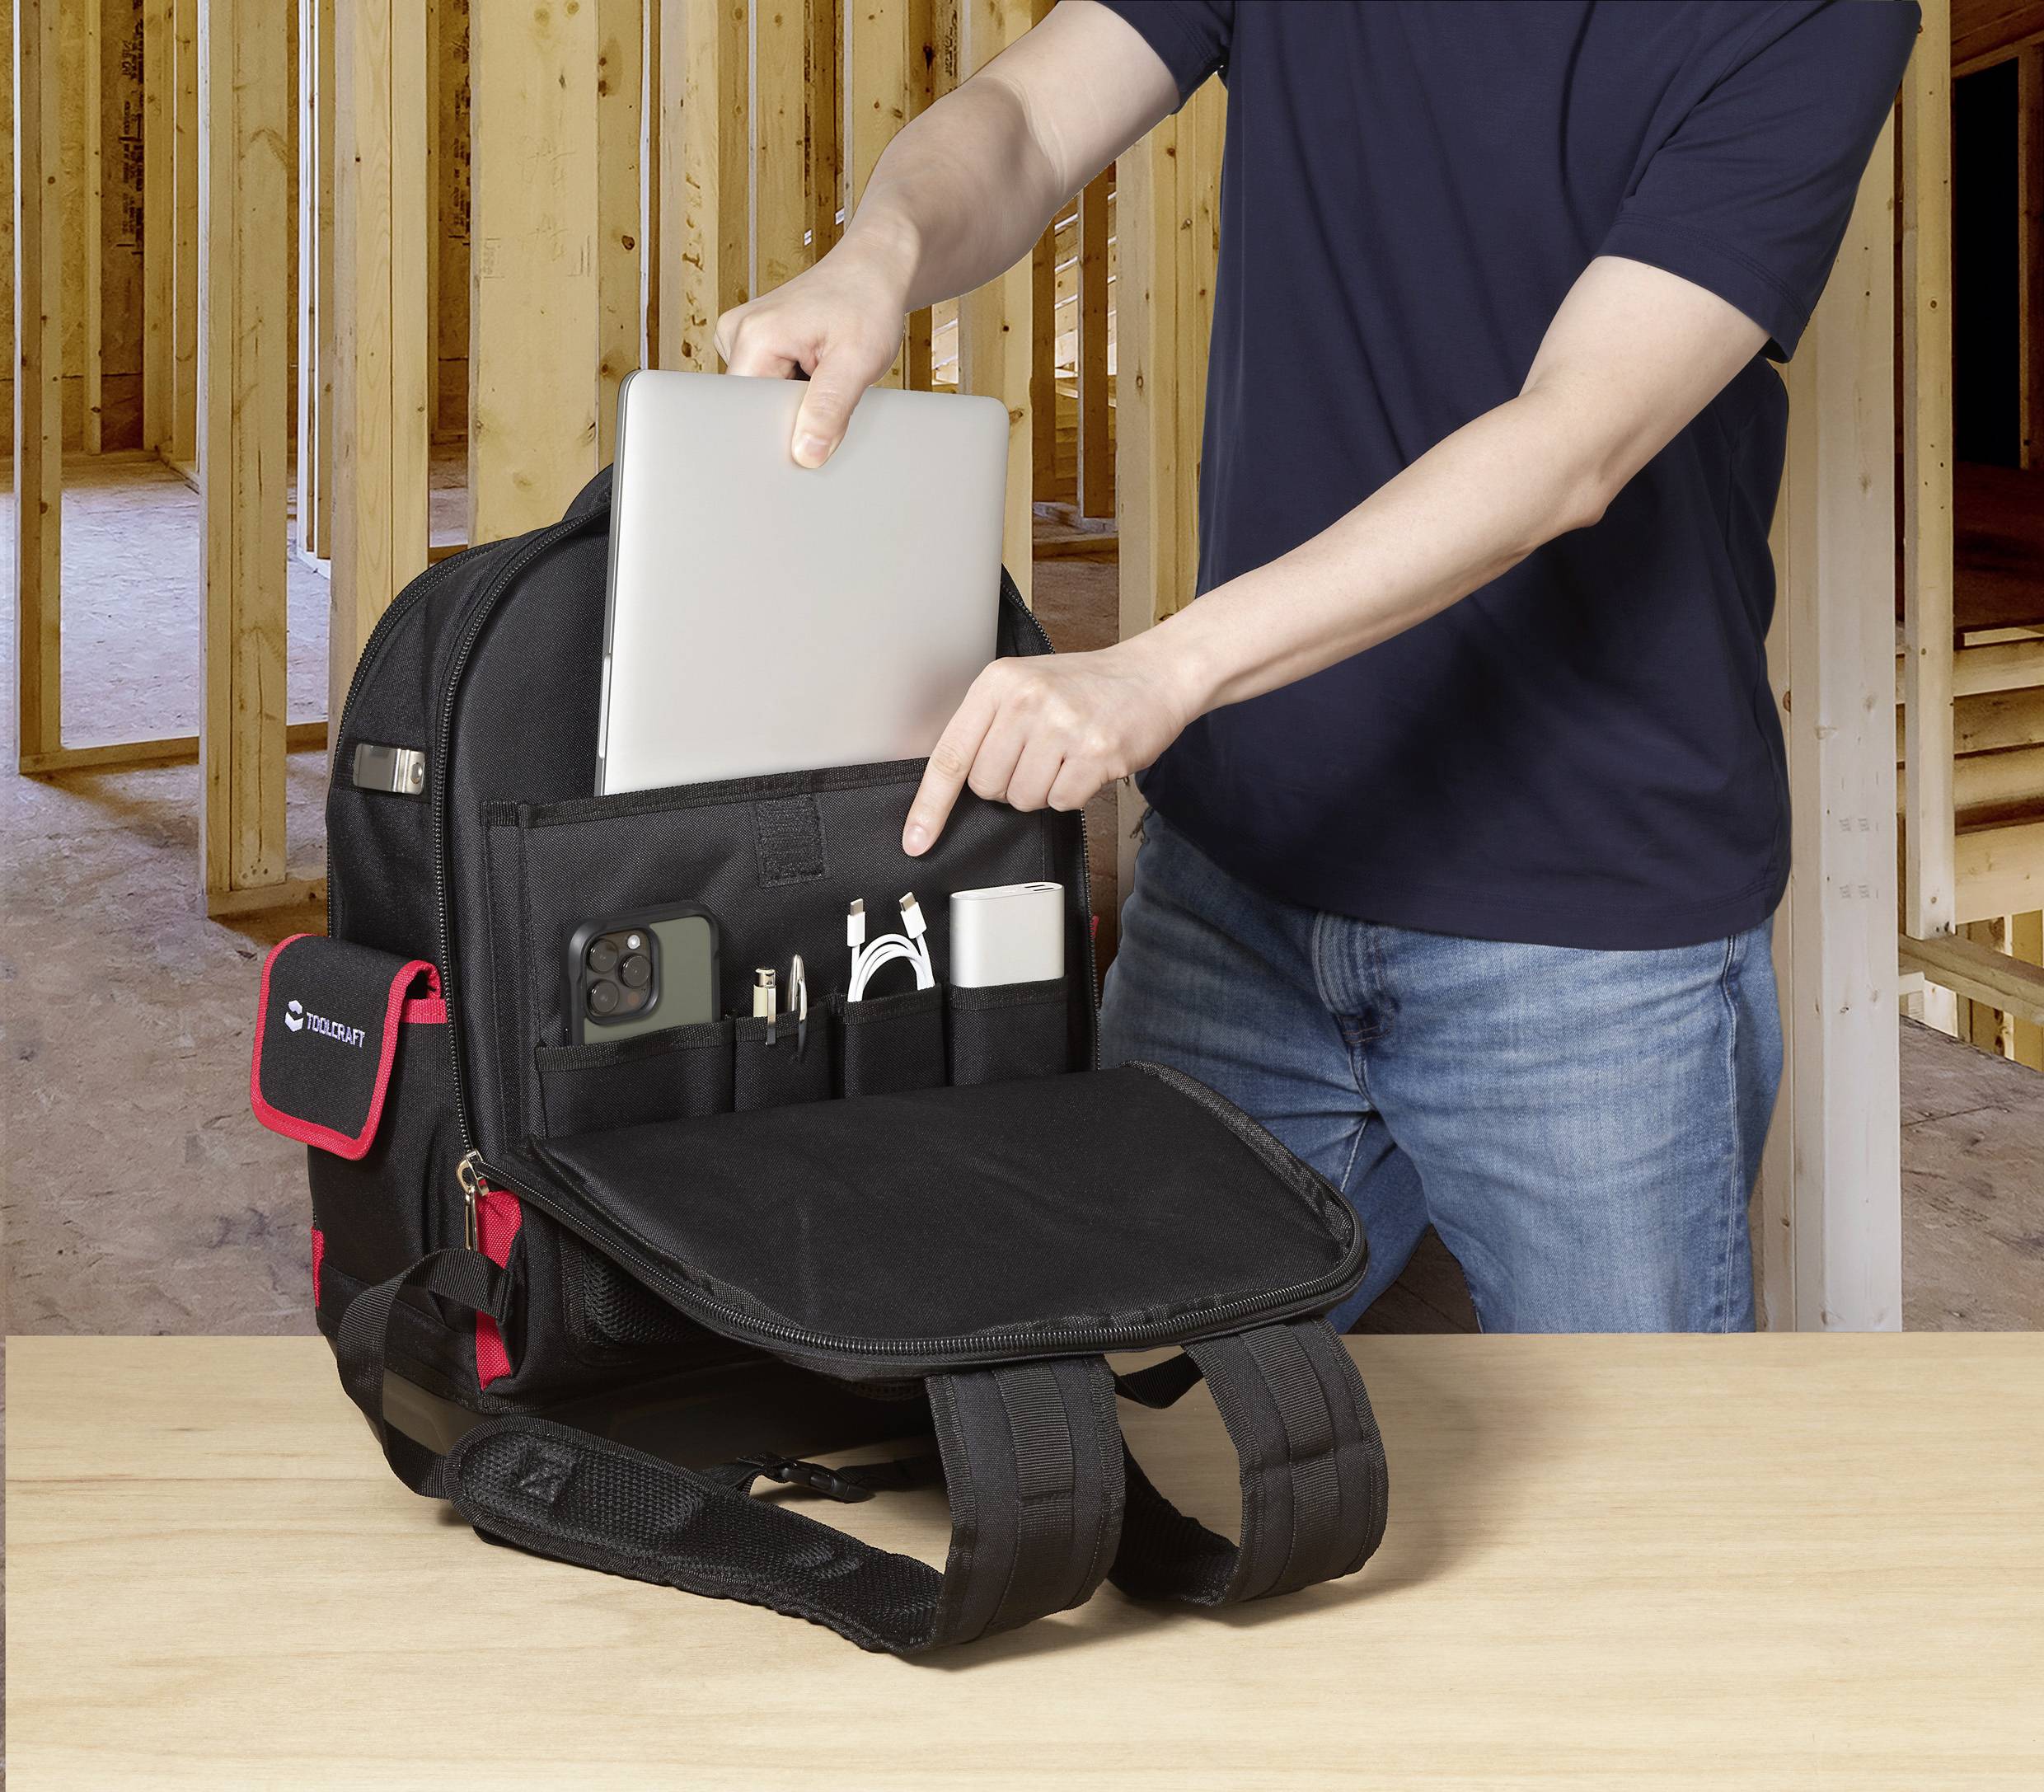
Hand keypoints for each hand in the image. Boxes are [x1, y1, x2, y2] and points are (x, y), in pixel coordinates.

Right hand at [714, 230, 918, 466]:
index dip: (777, 434)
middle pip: (750, 407)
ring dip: (793, 402)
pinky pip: (766, 384)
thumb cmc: (868, 303)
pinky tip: (813, 371)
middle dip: (789, 416)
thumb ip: (829, 410)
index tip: (809, 438)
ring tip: (822, 376)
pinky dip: (793, 389)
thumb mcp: (857, 361)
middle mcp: (737, 333)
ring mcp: (741, 336)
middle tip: (828, 399)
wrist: (872, 270)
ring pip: (760, 398)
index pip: (744, 412)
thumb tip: (806, 455)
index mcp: (754, 336)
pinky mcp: (753, 342)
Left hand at [903, 634, 1206, 854]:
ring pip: (1023, 799)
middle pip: (986, 786)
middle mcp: (1027, 700)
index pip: (950, 755)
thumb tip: (950, 786)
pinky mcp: (1096, 753)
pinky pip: (1062, 803)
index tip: (916, 840)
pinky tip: (1086, 764)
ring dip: (1043, 790)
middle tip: (1037, 756)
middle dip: (1007, 785)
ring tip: (1064, 757)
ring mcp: (1063, 726)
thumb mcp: (1025, 686)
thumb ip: (987, 726)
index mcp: (999, 682)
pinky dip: (1073, 793)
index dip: (930, 805)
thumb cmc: (1085, 687)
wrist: (1153, 675)